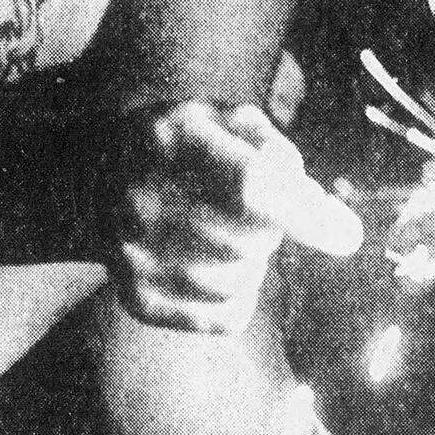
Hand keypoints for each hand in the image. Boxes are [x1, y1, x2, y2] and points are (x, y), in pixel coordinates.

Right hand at [114, 101, 361, 335]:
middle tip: (254, 208)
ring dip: (255, 261)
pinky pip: (225, 316)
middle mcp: (145, 201)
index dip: (305, 214)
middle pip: (252, 239)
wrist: (87, 180)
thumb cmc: (180, 145)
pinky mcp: (138, 298)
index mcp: (172, 138)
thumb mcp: (221, 118)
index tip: (347, 235)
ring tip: (228, 231)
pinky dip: (240, 294)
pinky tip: (216, 262)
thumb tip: (322, 211)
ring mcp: (135, 257)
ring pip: (243, 283)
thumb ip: (277, 152)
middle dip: (274, 228)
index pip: (249, 185)